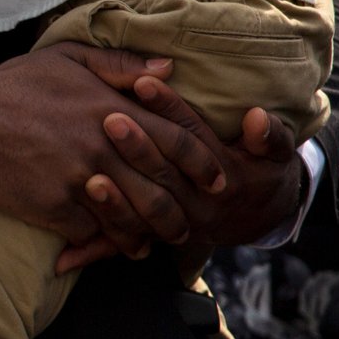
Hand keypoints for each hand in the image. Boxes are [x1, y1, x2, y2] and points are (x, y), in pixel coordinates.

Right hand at [0, 44, 228, 267]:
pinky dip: (101, 241)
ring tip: (152, 244)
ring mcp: (80, 180)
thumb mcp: (68, 59)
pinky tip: (107, 244)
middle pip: (162, 191)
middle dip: (181, 214)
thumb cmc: (14, 85)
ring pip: (131, 219)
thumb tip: (169, 69)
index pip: (177, 142)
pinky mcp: (54, 207)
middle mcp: (104, 147)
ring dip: (146, 236)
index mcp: (114, 110)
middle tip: (190, 225)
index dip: (205, 165)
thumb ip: (121, 64)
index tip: (218, 180)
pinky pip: (90, 231)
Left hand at [64, 79, 302, 270]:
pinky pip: (123, 246)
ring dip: (116, 201)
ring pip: (143, 216)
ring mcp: (174, 224)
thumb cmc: (260, 169)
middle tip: (109, 119)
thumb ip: (269, 136)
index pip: (193, 138)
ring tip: (90, 179)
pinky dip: (94, 249)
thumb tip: (255, 118)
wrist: (256, 215)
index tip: (144, 83)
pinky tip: (63, 255)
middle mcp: (198, 203)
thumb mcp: (274, 153)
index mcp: (225, 175)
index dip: (169, 108)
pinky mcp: (153, 238)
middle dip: (137, 147)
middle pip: (164, 175)